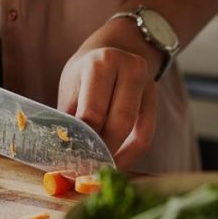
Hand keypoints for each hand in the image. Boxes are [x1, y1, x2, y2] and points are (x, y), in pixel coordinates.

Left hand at [58, 20, 161, 168]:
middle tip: (87, 170)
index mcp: (102, 63)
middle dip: (102, 151)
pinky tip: (117, 162)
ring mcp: (147, 82)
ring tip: (99, 168)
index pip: (93, 113)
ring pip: (135, 131)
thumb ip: (69, 118)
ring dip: (117, 155)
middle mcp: (130, 68)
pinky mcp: (155, 98)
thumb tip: (62, 154)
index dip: (83, 141)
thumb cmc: (86, 72)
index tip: (72, 162)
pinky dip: (131, 153)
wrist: (115, 48)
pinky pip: (146, 134)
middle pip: (118, 123)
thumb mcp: (71, 87)